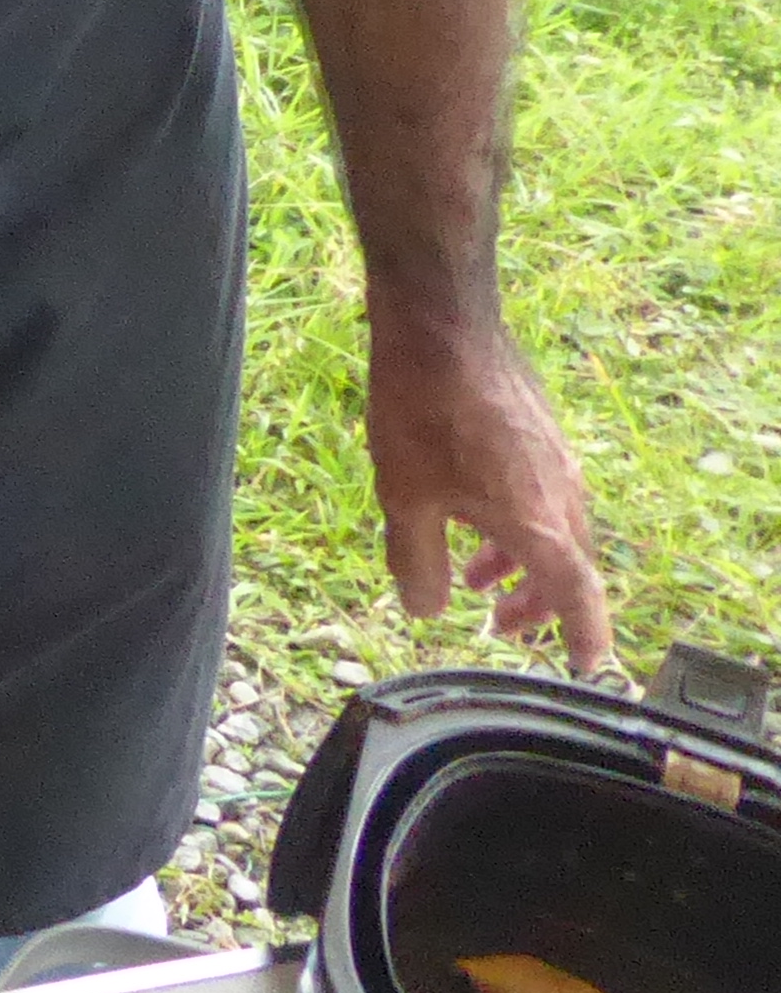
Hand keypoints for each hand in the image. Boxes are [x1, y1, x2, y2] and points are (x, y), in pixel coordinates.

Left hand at [367, 325, 612, 673]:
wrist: (443, 328)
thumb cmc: (423, 414)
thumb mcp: (404, 500)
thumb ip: (417, 563)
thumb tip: (429, 610)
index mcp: (538, 522)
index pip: (577, 595)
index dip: (583, 635)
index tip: (586, 664)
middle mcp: (562, 494)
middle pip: (568, 568)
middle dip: (537, 605)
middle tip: (499, 626)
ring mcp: (556, 460)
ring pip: (554, 531)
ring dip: (521, 564)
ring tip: (476, 578)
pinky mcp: (541, 434)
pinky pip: (544, 497)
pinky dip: (518, 525)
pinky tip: (471, 516)